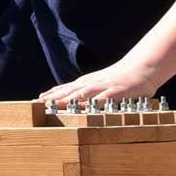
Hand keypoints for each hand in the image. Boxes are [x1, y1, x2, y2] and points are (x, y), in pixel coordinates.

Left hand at [42, 63, 158, 108]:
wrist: (141, 68)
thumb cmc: (118, 78)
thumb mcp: (98, 84)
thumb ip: (83, 92)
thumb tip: (68, 101)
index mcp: (86, 83)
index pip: (64, 89)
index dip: (49, 95)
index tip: (34, 101)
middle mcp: (91, 84)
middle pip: (69, 91)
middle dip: (53, 98)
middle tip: (37, 103)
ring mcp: (103, 87)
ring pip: (82, 93)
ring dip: (68, 99)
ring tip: (54, 105)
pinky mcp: (117, 91)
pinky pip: (104, 98)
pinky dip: (94, 102)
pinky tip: (86, 107)